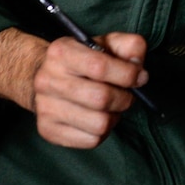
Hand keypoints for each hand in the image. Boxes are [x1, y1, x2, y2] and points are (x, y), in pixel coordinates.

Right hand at [0, 27, 148, 148]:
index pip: (100, 67)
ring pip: (99, 124)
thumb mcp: (105, 44)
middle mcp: (47, 79)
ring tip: (110, 108)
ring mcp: (45, 107)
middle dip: (124, 98)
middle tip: (125, 94)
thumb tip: (139, 68)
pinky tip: (96, 118)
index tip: (139, 77)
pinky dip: (103, 133)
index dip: (128, 74)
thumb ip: (128, 45)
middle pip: (101, 98)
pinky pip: (91, 141)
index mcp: (61, 52)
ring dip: (114, 117)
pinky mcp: (47, 130)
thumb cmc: (83, 61)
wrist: (45, 79)